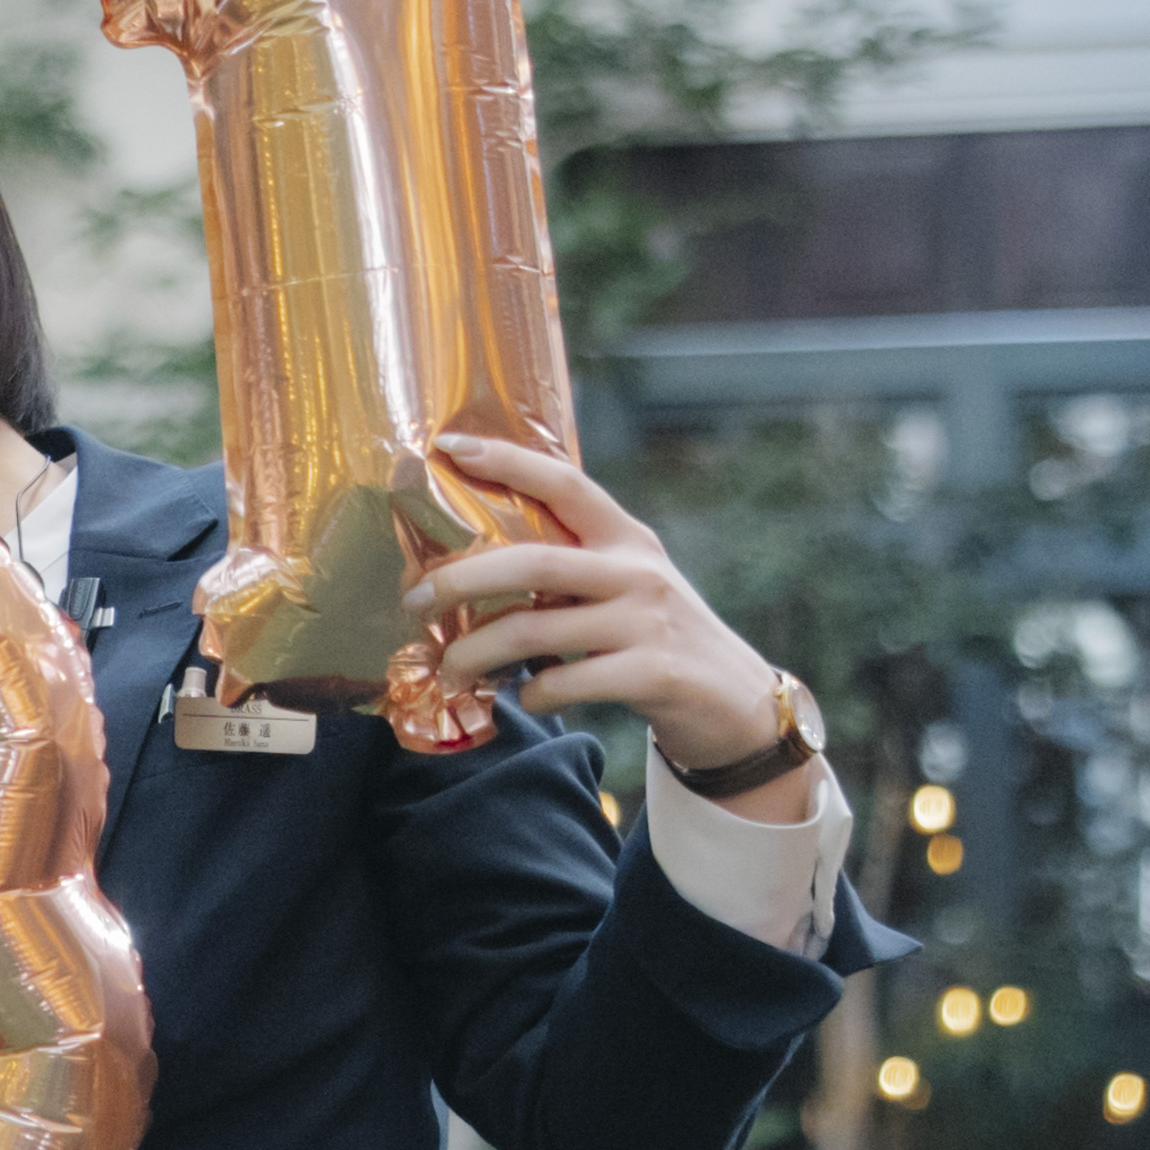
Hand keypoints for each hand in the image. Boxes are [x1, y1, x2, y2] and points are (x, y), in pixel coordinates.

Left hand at [411, 435, 809, 808]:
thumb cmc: (656, 638)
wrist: (734, 702)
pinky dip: (531, 693)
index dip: (506, 462)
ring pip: (534, 630)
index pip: (564, 483)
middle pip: (530, 562)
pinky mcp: (653, 673)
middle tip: (414, 601)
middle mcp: (638, 571)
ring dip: (477, 652)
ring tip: (450, 667)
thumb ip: (568, 571)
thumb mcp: (623, 587)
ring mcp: (648, 621)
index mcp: (626, 539)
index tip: (448, 447)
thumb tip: (470, 574)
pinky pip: (565, 682)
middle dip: (460, 580)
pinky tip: (524, 696)